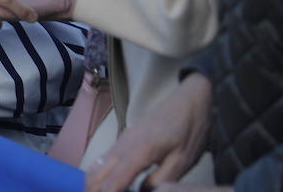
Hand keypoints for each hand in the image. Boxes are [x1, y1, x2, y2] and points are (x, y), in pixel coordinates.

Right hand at [85, 73, 211, 191]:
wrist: (188, 100)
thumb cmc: (190, 130)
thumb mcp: (183, 160)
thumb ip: (160, 180)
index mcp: (139, 152)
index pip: (112, 182)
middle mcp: (123, 145)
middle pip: (95, 174)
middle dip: (91, 189)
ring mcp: (121, 141)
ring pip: (96, 166)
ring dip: (93, 183)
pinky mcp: (123, 140)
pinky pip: (103, 160)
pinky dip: (99, 175)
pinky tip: (105, 185)